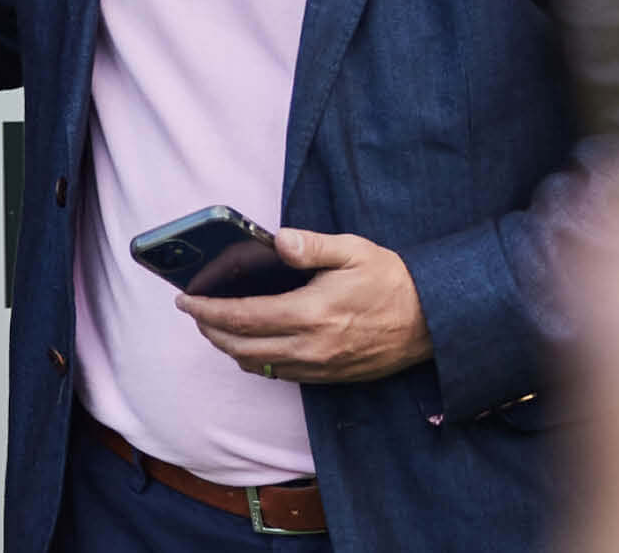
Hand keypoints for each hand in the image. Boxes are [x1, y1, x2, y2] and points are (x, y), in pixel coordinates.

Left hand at [177, 226, 433, 383]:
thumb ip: (311, 246)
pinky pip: (279, 374)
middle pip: (241, 347)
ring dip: (230, 347)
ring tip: (219, 325)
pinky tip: (253, 341)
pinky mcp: (328, 377)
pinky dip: (256, 359)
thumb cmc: (392, 281)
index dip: (208, 311)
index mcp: (312, 313)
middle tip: (197, 312)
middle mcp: (311, 346)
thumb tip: (277, 241)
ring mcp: (319, 366)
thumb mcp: (354, 250)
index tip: (186, 300)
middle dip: (211, 330)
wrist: (431, 322)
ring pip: (257, 365)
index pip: (244, 317)